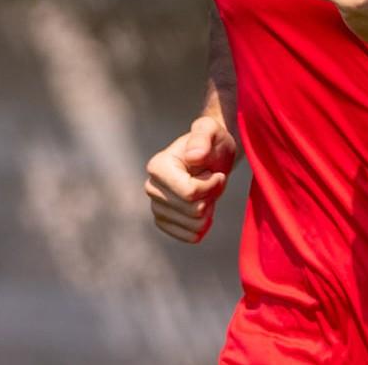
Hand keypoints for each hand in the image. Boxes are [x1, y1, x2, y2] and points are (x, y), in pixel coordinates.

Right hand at [144, 115, 235, 242]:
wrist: (212, 157)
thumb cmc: (212, 141)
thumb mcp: (211, 130)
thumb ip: (203, 137)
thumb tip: (193, 156)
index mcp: (158, 166)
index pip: (190, 193)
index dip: (211, 185)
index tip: (215, 172)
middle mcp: (151, 187)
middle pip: (193, 210)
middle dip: (211, 197)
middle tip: (212, 181)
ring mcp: (156, 207)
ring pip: (195, 225)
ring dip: (209, 210)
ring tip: (206, 191)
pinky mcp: (165, 222)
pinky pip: (190, 236)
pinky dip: (203, 225)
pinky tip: (204, 207)